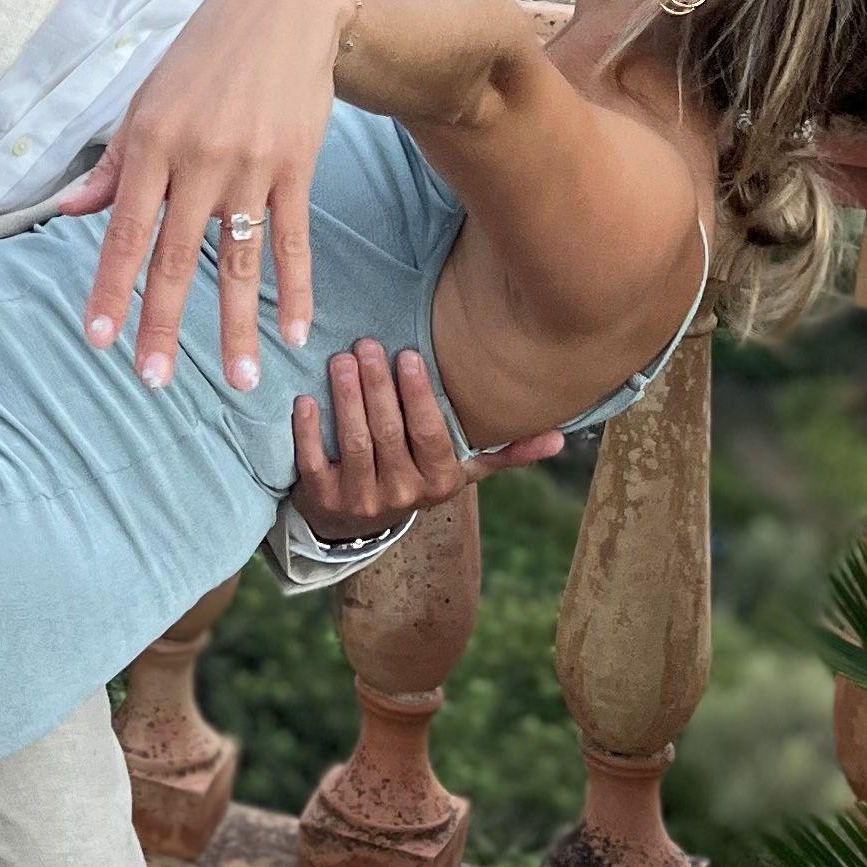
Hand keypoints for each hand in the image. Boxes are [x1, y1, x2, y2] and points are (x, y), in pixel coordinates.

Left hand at [52, 0, 354, 391]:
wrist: (281, 10)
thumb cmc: (201, 58)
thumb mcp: (145, 101)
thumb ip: (112, 164)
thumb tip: (68, 212)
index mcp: (150, 142)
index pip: (124, 230)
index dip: (110, 287)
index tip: (100, 338)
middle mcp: (197, 158)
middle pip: (176, 256)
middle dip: (162, 322)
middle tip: (153, 380)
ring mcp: (250, 164)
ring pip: (239, 260)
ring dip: (237, 326)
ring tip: (238, 380)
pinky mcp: (296, 165)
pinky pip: (294, 238)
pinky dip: (294, 288)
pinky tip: (294, 331)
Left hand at [288, 343, 564, 541]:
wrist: (359, 523)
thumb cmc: (417, 475)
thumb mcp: (462, 468)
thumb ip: (505, 451)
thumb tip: (560, 437)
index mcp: (441, 482)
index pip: (431, 436)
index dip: (419, 398)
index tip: (409, 356)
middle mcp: (403, 494)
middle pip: (389, 433)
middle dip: (378, 386)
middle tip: (368, 343)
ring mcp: (361, 499)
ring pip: (354, 442)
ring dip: (346, 398)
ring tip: (342, 358)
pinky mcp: (322, 499)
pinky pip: (313, 461)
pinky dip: (309, 429)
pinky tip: (307, 398)